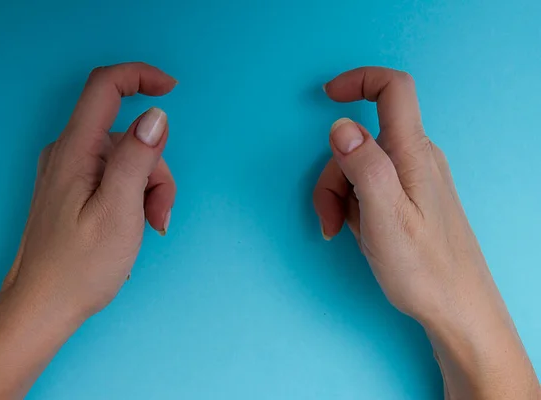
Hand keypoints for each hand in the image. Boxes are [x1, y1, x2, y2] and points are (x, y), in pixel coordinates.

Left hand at [0, 62, 177, 399]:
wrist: (43, 305)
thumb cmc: (79, 266)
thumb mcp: (119, 210)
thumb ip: (138, 157)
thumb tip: (156, 116)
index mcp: (75, 151)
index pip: (105, 87)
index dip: (140, 76)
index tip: (172, 88)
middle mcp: (68, 153)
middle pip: (127, 135)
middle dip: (156, 168)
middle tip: (160, 212)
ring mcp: (70, 171)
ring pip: (127, 159)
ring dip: (149, 188)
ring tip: (148, 226)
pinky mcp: (75, 188)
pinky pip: (115, 176)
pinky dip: (134, 195)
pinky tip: (136, 225)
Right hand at [314, 67, 538, 398]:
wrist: (457, 308)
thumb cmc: (424, 270)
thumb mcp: (385, 217)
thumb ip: (363, 166)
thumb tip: (341, 125)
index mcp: (413, 154)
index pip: (394, 89)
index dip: (360, 80)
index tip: (328, 94)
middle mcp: (417, 158)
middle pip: (361, 140)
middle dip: (333, 174)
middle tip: (328, 218)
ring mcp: (415, 178)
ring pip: (362, 166)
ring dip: (340, 195)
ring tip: (343, 231)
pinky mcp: (411, 197)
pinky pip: (372, 186)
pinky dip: (355, 205)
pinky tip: (360, 232)